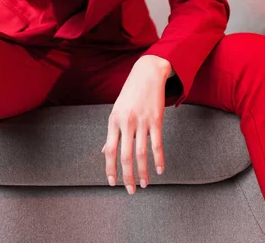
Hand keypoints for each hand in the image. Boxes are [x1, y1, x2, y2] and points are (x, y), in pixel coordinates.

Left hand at [101, 56, 169, 194]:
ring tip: (145, 184)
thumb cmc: (130, 93)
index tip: (112, 183)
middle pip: (125, 156)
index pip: (110, 150)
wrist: (146, 73)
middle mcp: (126, 122)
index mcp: (113, 120)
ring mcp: (142, 121)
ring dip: (144, 172)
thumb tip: (105, 151)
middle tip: (131, 191)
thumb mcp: (116, 110)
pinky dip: (159, 159)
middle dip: (128, 177)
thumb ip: (112, 132)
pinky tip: (160, 170)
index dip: (110, 169)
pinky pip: (157, 144)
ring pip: (141, 153)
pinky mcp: (156, 120)